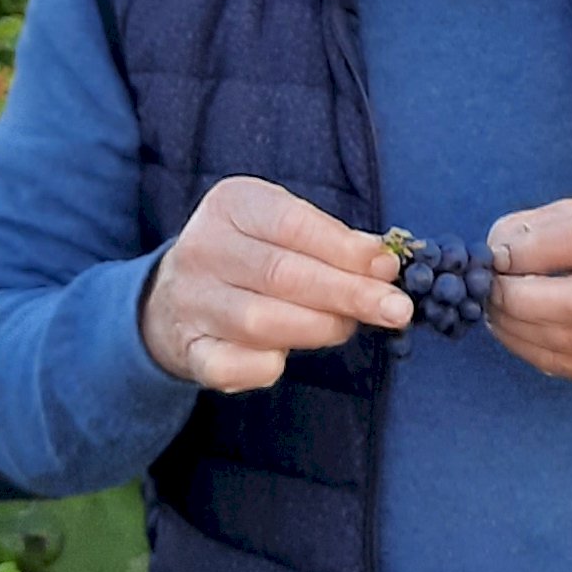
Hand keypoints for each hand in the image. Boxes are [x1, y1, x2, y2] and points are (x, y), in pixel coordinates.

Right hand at [141, 176, 412, 392]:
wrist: (175, 295)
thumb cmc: (253, 254)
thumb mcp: (284, 227)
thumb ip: (331, 240)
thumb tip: (382, 264)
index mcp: (231, 205)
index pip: (292, 224)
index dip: (345, 249)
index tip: (387, 268)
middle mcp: (203, 249)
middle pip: (282, 274)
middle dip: (348, 293)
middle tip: (396, 309)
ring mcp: (191, 301)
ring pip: (260, 322)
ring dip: (318, 328)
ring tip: (348, 326)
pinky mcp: (188, 349)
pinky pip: (231, 367)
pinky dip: (266, 367)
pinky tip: (285, 359)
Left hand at [486, 199, 571, 390]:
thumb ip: (550, 223)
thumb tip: (497, 244)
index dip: (531, 248)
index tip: (497, 252)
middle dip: (518, 297)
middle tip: (488, 286)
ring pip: (564, 343)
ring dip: (514, 326)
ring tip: (493, 306)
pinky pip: (564, 367)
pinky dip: (527, 348)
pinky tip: (512, 328)